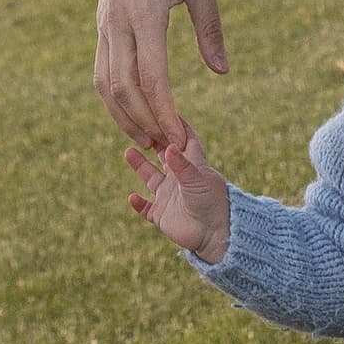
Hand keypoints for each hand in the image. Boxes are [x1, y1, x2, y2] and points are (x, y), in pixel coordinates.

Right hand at [94, 0, 225, 150]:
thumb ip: (210, 27)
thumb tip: (221, 71)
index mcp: (144, 10)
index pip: (151, 75)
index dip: (165, 111)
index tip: (181, 137)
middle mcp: (117, 22)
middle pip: (124, 88)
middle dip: (146, 122)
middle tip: (169, 149)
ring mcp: (105, 24)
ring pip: (106, 84)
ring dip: (125, 116)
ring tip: (150, 140)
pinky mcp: (102, 24)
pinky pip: (102, 70)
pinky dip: (114, 98)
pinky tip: (133, 113)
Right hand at [126, 113, 230, 261]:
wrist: (215, 235)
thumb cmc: (212, 203)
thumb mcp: (197, 179)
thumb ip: (181, 164)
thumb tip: (167, 145)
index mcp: (192, 166)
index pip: (184, 141)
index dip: (176, 126)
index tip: (165, 108)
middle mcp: (179, 179)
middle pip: (163, 155)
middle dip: (153, 141)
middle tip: (139, 126)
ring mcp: (169, 197)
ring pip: (151, 178)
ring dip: (140, 166)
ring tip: (128, 151)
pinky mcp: (162, 215)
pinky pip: (146, 208)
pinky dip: (138, 204)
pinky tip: (132, 197)